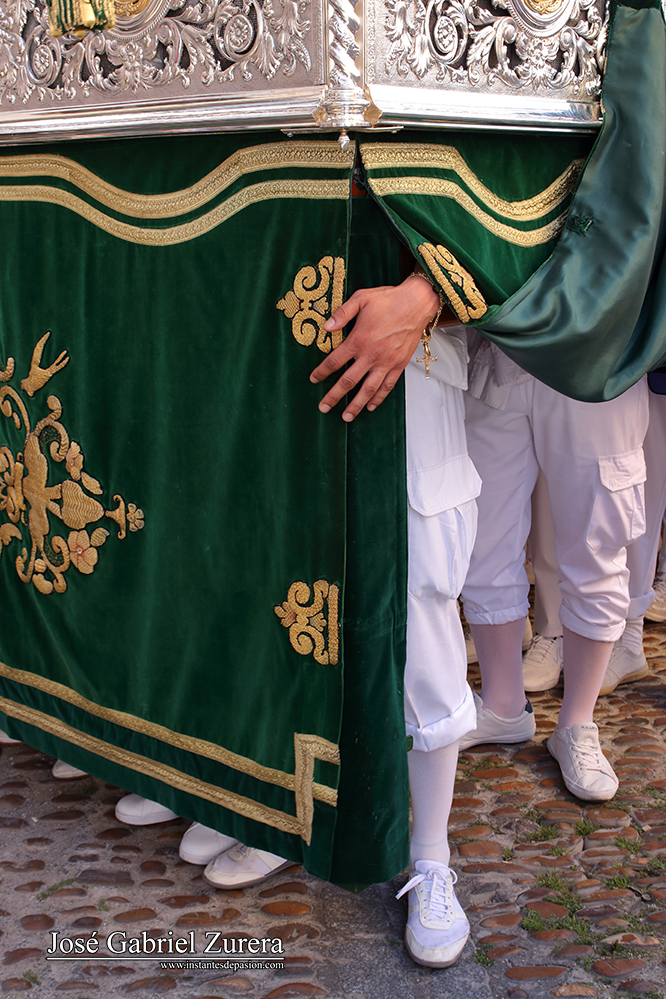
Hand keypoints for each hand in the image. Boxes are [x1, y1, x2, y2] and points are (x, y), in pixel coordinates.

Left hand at [309, 275, 439, 420]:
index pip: (334, 361)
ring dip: (356, 405)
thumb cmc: (389, 299)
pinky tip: (370, 406)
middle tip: (323, 407)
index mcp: (359, 339)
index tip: (314, 379)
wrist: (417, 302)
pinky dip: (378, 398)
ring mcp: (386, 362)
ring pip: (368, 389)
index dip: (321, 372)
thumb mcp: (361, 299)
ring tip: (346, 416)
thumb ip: (342, 314)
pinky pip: (387, 386)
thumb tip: (326, 327)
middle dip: (334, 396)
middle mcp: (372, 355)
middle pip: (348, 381)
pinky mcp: (399, 365)